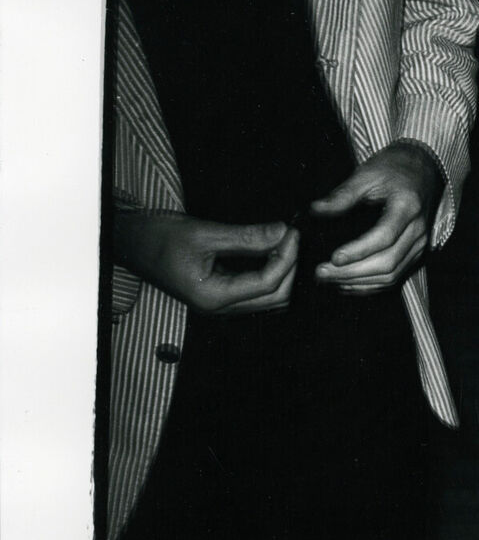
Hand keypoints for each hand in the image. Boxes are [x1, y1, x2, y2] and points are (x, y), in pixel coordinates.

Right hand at [113, 209, 298, 314]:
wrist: (126, 242)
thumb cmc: (155, 237)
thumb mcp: (203, 233)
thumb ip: (246, 237)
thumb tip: (282, 232)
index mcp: (212, 297)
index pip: (266, 284)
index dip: (286, 257)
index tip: (292, 232)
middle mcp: (217, 307)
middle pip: (274, 298)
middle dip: (289, 267)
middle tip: (290, 237)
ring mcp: (219, 304)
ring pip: (268, 298)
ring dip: (281, 272)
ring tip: (282, 242)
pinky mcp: (218, 295)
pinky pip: (255, 292)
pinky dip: (268, 273)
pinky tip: (269, 251)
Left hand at [310, 141, 441, 293]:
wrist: (423, 169)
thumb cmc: (394, 169)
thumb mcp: (367, 174)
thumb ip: (342, 195)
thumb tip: (316, 210)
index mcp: (407, 207)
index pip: (384, 237)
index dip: (358, 251)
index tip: (333, 257)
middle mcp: (418, 231)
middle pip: (387, 262)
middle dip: (352, 272)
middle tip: (322, 272)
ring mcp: (420, 245)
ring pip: (391, 276)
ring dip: (358, 282)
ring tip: (330, 280)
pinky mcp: (416, 254)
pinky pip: (395, 278)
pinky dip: (370, 286)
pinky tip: (347, 283)